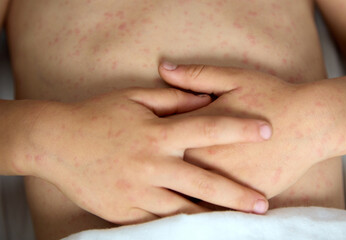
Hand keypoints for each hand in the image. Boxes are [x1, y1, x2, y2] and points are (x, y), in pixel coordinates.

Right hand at [25, 87, 270, 223]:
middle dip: (236, 195)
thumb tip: (205, 99)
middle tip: (262, 204)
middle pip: (203, 182)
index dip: (239, 128)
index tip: (267, 130)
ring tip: (237, 224)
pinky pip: (159, 222)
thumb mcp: (133, 98)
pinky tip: (199, 229)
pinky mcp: (124, 212)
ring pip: (184, 210)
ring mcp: (138, 192)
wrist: (55, 144)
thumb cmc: (96, 116)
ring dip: (212, 217)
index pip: (207, 128)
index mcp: (156, 133)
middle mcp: (152, 165)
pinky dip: (181, 226)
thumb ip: (172, 98)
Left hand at [159, 62, 345, 198]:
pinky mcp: (244, 195)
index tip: (138, 145)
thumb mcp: (233, 78)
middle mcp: (208, 157)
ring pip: (191, 192)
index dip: (149, 140)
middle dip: (155, 172)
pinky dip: (202, 208)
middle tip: (142, 173)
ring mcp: (226, 180)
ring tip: (158, 197)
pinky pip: (217, 206)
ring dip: (173, 195)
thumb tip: (163, 68)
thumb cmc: (271, 96)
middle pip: (171, 169)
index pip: (162, 137)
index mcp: (199, 129)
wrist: (311, 123)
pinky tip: (190, 211)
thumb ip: (196, 76)